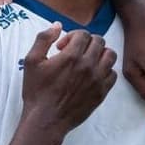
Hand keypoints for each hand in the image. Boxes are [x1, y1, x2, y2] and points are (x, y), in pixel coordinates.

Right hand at [21, 23, 117, 137]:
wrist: (46, 119)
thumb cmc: (37, 91)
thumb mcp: (32, 61)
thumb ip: (44, 39)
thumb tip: (57, 25)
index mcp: (71, 56)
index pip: (83, 34)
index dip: (72, 36)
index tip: (62, 47)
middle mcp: (88, 66)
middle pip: (99, 41)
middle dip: (87, 42)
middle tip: (75, 52)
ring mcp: (97, 80)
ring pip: (110, 55)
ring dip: (99, 53)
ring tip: (88, 60)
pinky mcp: (102, 92)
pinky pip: (113, 74)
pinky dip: (105, 70)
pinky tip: (93, 74)